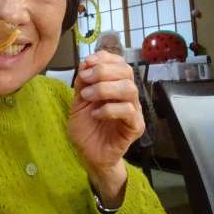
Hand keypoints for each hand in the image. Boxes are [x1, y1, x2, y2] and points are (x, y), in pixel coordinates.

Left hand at [68, 51, 144, 206]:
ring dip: (104, 88)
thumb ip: (83, 83)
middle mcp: (128, 95)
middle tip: (85, 79)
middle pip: (126, 71)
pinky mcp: (135, 127)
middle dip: (103, 71)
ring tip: (87, 97)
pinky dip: (109, 109)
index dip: (105, 58)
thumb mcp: (78, 101)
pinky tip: (95, 114)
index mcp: (116, 85)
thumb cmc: (86, 128)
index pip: (120, 63)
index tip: (88, 62)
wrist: (89, 155)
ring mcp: (134, 110)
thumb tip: (86, 62)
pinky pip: (128, 111)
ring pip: (129, 88)